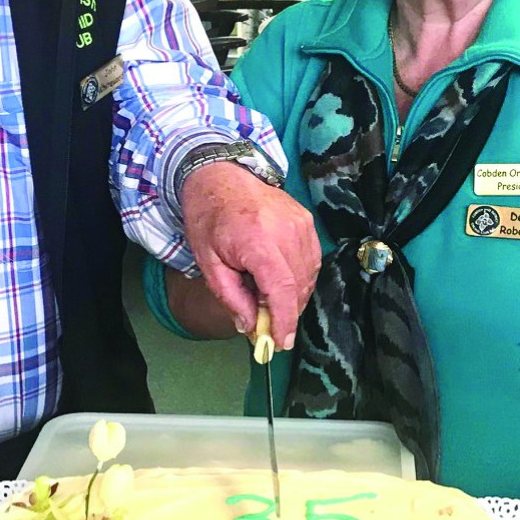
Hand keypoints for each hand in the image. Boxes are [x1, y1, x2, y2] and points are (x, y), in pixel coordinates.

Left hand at [179, 162, 319, 349]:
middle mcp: (286, 230)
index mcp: (257, 240)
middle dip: (286, 313)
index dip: (285, 321)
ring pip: (309, 276)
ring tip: (270, 301)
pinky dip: (300, 278)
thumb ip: (231, 297)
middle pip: (298, 286)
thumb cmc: (209, 218)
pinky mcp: (307, 220)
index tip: (281, 343)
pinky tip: (281, 282)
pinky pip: (311, 260)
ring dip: (294, 297)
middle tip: (268, 327)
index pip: (282, 289)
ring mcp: (301, 223)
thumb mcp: (208, 263)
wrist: (220, 176)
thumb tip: (251, 327)